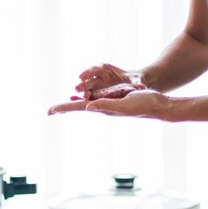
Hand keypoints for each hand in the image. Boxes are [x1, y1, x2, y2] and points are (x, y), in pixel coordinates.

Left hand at [48, 90, 172, 119]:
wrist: (157, 106)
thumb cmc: (143, 105)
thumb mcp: (123, 104)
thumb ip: (106, 105)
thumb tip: (88, 107)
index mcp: (102, 109)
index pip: (79, 108)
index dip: (64, 108)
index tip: (49, 111)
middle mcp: (103, 107)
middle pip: (79, 107)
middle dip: (64, 108)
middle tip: (50, 111)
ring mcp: (109, 103)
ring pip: (86, 102)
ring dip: (73, 104)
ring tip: (60, 107)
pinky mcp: (115, 98)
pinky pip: (97, 97)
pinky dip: (86, 97)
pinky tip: (83, 97)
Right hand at [75, 63, 143, 93]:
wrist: (132, 85)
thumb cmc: (134, 81)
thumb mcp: (136, 81)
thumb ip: (137, 83)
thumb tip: (142, 87)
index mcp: (107, 69)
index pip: (96, 68)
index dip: (88, 72)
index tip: (82, 76)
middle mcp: (99, 76)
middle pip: (89, 79)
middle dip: (83, 83)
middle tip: (77, 88)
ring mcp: (96, 85)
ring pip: (86, 87)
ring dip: (80, 92)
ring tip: (73, 97)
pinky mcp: (96, 93)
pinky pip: (87, 95)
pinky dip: (81, 97)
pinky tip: (73, 102)